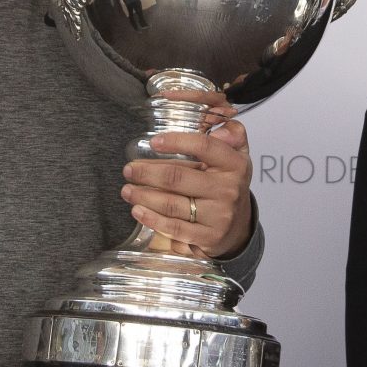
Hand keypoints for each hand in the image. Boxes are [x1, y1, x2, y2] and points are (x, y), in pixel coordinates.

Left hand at [122, 91, 254, 257]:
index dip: (177, 142)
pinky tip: (138, 210)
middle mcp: (229, 189)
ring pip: (172, 204)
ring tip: (127, 190)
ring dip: (144, 195)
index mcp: (235, 164)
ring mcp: (219, 215)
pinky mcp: (208, 237)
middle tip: (129, 169)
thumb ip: (231, 134)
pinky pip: (174, 228)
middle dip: (147, 172)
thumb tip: (218, 129)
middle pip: (179, 177)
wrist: (239, 226)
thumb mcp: (237, 156)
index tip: (154, 141)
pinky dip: (152, 219)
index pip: (204, 147)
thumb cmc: (228, 184)